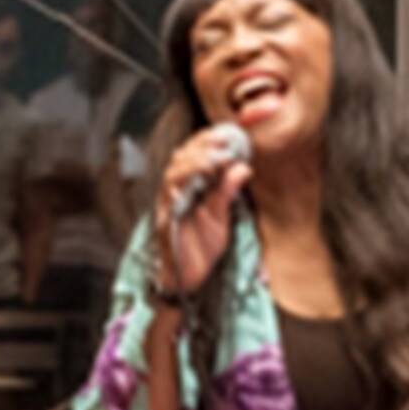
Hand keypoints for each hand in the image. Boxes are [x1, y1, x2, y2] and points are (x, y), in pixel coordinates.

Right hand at [152, 129, 251, 300]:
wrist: (186, 277)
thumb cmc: (200, 245)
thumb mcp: (221, 216)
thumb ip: (228, 192)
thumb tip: (244, 167)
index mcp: (189, 185)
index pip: (195, 152)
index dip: (211, 138)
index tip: (232, 132)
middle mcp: (175, 190)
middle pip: (182, 156)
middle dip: (203, 145)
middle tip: (226, 143)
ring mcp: (167, 204)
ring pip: (174, 172)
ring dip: (195, 161)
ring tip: (218, 159)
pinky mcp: (164, 220)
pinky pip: (170, 196)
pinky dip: (184, 184)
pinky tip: (201, 179)